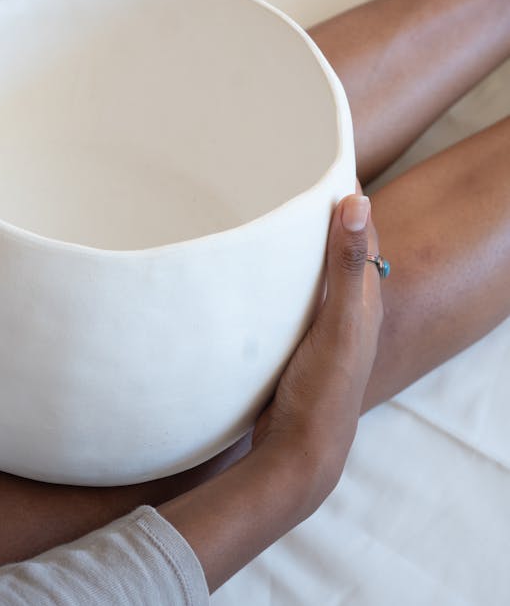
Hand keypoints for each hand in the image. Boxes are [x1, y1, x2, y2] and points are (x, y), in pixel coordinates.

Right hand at [253, 193, 382, 506]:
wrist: (298, 452)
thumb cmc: (323, 390)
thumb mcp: (338, 323)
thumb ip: (346, 265)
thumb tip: (357, 201)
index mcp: (363, 298)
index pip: (360, 232)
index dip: (345, 197)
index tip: (321, 161)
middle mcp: (345, 308)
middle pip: (334, 248)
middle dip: (316, 213)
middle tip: (283, 178)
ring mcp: (318, 325)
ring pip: (308, 271)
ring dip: (292, 243)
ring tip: (261, 209)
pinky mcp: (292, 340)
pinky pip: (287, 293)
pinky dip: (275, 271)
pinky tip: (250, 266)